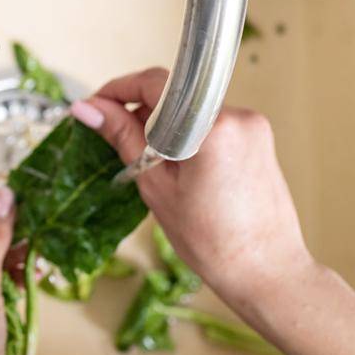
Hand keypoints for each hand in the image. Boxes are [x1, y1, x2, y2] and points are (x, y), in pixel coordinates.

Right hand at [67, 68, 314, 315]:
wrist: (267, 270)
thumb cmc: (213, 242)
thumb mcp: (156, 187)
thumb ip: (123, 137)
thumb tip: (88, 108)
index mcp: (211, 129)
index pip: (154, 84)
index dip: (118, 90)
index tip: (96, 106)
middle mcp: (238, 117)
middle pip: (174, 95)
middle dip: (140, 113)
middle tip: (113, 139)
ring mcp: (253, 125)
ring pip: (190, 110)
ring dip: (163, 127)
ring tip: (148, 164)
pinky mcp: (258, 138)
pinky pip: (210, 124)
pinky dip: (186, 137)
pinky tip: (176, 169)